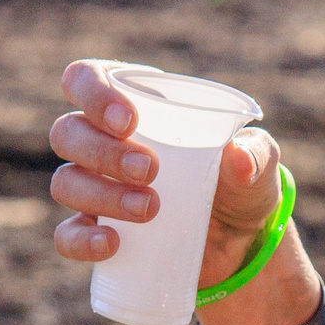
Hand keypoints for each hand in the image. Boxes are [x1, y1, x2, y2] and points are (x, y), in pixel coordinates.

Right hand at [48, 59, 321, 324]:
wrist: (242, 245)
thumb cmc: (240, 184)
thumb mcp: (258, 164)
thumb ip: (256, 154)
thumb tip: (237, 157)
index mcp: (130, 105)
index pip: (85, 79)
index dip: (93, 93)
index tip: (129, 121)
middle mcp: (101, 142)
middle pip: (69, 133)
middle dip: (104, 151)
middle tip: (150, 170)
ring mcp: (93, 189)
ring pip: (66, 183)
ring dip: (101, 195)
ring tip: (151, 209)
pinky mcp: (96, 233)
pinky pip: (67, 237)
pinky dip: (82, 241)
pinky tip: (112, 244)